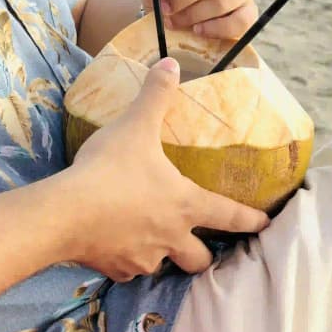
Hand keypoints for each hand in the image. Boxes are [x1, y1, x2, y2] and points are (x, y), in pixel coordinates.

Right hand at [65, 58, 268, 278]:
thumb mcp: (135, 125)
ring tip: (141, 236)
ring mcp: (142, 258)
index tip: (265, 223)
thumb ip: (155, 95)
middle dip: (202, 254)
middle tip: (197, 245)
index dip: (250, 219)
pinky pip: (126, 268)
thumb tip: (170, 62)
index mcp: (184, 203)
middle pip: (199, 260)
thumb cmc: (110, 169)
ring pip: (159, 263)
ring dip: (157, 252)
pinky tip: (109, 242)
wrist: (66, 214)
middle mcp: (170, 237)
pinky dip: (123, 257)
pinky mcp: (115, 269)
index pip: (228, 215)